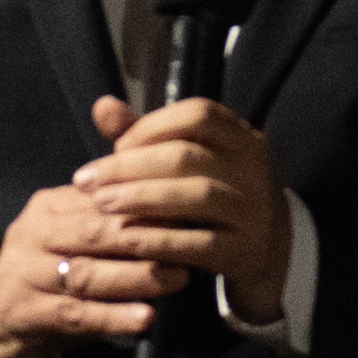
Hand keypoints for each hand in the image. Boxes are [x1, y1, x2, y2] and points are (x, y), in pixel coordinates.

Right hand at [0, 93, 282, 357]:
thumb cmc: (54, 281)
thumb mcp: (77, 242)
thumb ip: (114, 220)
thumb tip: (178, 201)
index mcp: (48, 207)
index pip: (102, 199)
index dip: (147, 204)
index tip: (190, 211)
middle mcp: (30, 234)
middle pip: (94, 231)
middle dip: (146, 237)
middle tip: (191, 243)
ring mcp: (21, 274)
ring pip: (85, 273)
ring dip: (136, 276)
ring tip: (177, 279)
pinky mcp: (21, 313)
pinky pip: (74, 314)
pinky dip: (113, 317)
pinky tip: (144, 318)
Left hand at [87, 94, 289, 314]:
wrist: (270, 251)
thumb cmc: (216, 199)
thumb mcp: (191, 162)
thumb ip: (147, 135)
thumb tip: (102, 106)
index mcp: (240, 137)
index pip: (198, 115)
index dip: (151, 126)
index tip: (115, 145)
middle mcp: (253, 168)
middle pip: (187, 156)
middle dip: (129, 167)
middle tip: (87, 180)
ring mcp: (254, 210)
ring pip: (196, 196)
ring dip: (141, 198)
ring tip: (101, 203)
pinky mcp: (246, 251)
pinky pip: (200, 244)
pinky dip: (161, 240)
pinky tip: (128, 239)